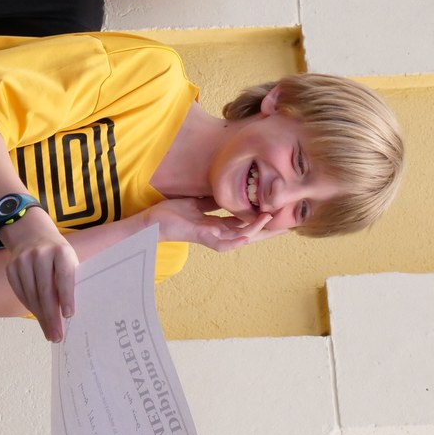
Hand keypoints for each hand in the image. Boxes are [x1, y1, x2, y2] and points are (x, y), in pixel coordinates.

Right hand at [0, 208, 77, 341]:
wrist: (31, 234)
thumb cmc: (57, 254)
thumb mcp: (68, 259)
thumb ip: (68, 280)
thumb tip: (68, 314)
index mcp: (60, 251)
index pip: (64, 276)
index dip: (66, 296)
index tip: (68, 315)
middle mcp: (40, 254)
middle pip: (45, 290)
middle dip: (51, 316)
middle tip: (57, 335)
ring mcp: (22, 261)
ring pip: (31, 295)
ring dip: (41, 317)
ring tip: (49, 332)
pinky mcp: (11, 268)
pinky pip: (21, 293)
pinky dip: (30, 307)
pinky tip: (39, 317)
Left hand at [145, 198, 277, 251]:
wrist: (151, 222)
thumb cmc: (171, 214)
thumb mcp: (196, 203)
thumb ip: (212, 201)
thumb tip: (227, 191)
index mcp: (216, 224)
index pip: (242, 222)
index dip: (258, 217)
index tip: (273, 209)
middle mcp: (216, 233)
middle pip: (246, 231)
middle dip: (263, 227)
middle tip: (282, 219)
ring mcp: (210, 236)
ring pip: (238, 237)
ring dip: (254, 229)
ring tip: (268, 219)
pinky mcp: (201, 237)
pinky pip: (221, 243)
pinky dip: (234, 240)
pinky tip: (247, 234)